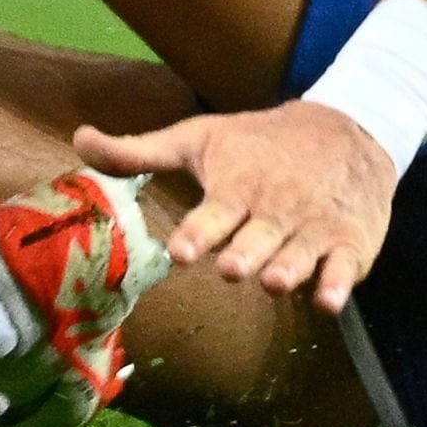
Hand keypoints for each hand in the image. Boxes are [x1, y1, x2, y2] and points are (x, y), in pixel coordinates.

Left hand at [72, 100, 394, 312]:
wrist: (347, 128)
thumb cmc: (258, 142)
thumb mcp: (199, 138)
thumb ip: (138, 152)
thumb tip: (77, 139)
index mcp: (236, 185)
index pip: (214, 212)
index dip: (198, 232)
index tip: (181, 251)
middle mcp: (275, 209)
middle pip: (257, 239)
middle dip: (244, 254)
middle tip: (231, 268)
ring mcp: (314, 228)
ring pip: (298, 255)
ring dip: (288, 269)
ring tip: (275, 281)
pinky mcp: (349, 243)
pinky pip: (344, 268)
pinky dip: (338, 284)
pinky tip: (328, 298)